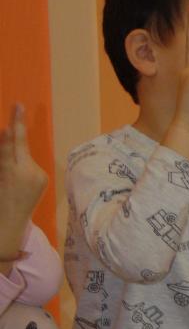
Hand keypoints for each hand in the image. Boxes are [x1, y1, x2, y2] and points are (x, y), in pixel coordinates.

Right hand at [0, 104, 47, 225]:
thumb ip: (2, 155)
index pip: (10, 146)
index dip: (11, 129)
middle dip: (19, 125)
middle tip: (18, 105)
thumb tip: (4, 133)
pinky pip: (31, 165)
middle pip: (21, 144)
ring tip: (10, 176)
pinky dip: (23, 165)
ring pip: (25, 155)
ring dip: (17, 155)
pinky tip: (20, 180)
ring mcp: (39, 177)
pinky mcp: (44, 179)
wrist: (10, 223)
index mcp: (11, 173)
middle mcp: (28, 174)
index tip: (14, 112)